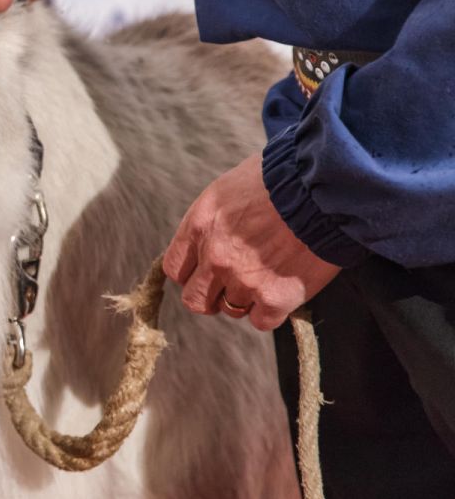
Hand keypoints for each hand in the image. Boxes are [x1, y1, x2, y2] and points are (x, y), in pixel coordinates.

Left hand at [164, 153, 341, 331]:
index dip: (191, 273)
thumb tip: (211, 237)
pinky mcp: (275, 298)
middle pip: (195, 299)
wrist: (324, 188)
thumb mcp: (229, 189)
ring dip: (246, 299)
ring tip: (269, 277)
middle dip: (211, 295)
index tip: (205, 271)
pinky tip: (283, 292)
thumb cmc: (281, 178)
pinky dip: (271, 312)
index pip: (175, 269)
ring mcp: (243, 280)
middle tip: (233, 284)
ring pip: (231, 309)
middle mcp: (214, 257)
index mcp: (199, 226)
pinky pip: (261, 321)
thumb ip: (213, 220)